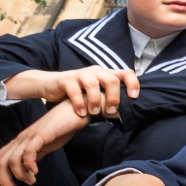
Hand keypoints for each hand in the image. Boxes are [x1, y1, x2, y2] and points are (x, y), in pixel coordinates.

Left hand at [0, 103, 87, 185]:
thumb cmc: (62, 128)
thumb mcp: (45, 146)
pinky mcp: (41, 135)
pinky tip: (35, 172)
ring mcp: (30, 137)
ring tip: (31, 181)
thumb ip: (35, 157)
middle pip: (0, 161)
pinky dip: (29, 165)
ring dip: (20, 175)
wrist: (75, 111)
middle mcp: (21, 139)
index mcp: (20, 142)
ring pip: (12, 159)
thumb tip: (28, 170)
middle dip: (3, 180)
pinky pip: (28, 152)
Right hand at [6, 65, 140, 119]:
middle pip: (111, 80)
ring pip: (93, 84)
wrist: (51, 85)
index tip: (134, 97)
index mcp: (106, 74)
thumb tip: (125, 113)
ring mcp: (81, 74)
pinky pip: (75, 90)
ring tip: (94, 113)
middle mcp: (96, 71)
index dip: (133, 83)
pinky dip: (79, 103)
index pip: (126, 73)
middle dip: (114, 97)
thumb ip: (108, 98)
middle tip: (111, 111)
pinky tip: (81, 113)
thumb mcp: (96, 93)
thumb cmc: (79, 92)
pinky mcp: (67, 79)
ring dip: (95, 101)